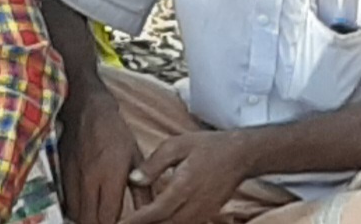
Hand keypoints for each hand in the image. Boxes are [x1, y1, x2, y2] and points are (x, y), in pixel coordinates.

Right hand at [60, 85, 134, 223]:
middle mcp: (89, 179)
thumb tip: (151, 213)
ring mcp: (72, 177)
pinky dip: (76, 210)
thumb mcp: (136, 158)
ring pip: (76, 213)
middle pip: (90, 219)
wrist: (84, 109)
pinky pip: (66, 202)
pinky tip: (86, 209)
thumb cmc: (114, 133)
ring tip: (98, 218)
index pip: (109, 216)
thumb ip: (143, 189)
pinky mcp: (61, 174)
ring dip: (87, 220)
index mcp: (110, 175)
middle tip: (111, 223)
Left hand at [128, 127, 260, 223]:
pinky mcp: (208, 215)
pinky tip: (155, 222)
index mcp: (185, 186)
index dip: (137, 220)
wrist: (240, 155)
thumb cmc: (207, 147)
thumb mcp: (176, 145)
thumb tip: (133, 180)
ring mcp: (204, 212)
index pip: (157, 210)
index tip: (119, 223)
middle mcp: (196, 204)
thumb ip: (153, 164)